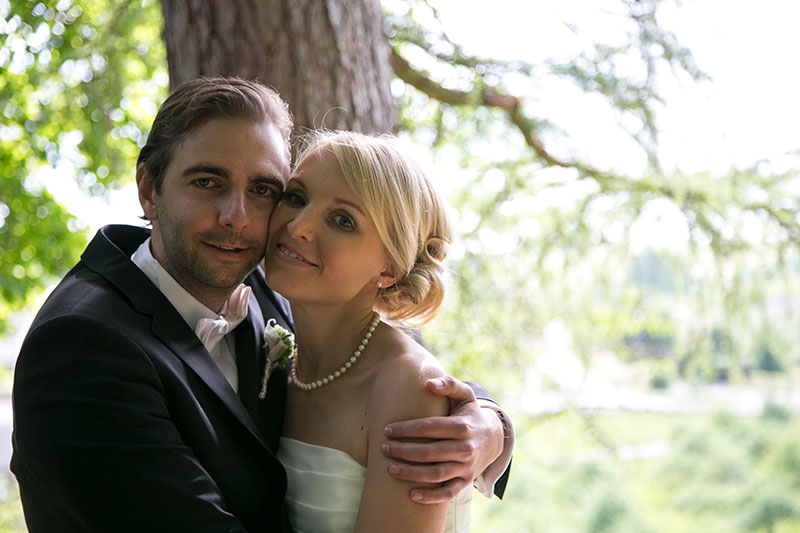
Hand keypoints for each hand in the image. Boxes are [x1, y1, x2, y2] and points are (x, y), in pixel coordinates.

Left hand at [381, 376, 503, 503]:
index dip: (406, 429)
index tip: (387, 430)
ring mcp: (467, 467)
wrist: (494, 437)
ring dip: (411, 474)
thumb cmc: (470, 413)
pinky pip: (448, 492)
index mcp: (462, 426)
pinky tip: (411, 496)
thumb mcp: (464, 394)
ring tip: (390, 469)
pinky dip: (431, 497)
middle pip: (429, 452)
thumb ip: (448, 384)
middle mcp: (465, 448)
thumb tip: (428, 383)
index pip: (429, 428)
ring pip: (436, 474)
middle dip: (403, 451)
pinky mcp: (466, 480)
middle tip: (384, 448)